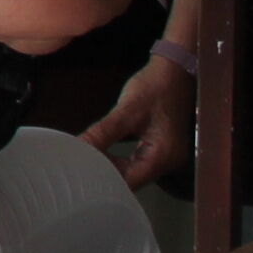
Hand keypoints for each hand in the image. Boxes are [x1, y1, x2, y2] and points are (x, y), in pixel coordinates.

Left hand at [83, 48, 193, 184]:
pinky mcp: (161, 148)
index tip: (79, 175)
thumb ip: (102, 133)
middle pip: (131, 179)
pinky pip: (137, 161)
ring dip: (111, 167)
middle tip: (76, 169)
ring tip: (85, 161)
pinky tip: (101, 153)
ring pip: (133, 171)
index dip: (103, 181)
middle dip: (104, 175)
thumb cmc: (154, 88)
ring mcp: (167, 156)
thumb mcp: (126, 110)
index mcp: (163, 156)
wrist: (176, 70)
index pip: (129, 182)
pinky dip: (119, 160)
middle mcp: (168, 162)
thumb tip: (78, 148)